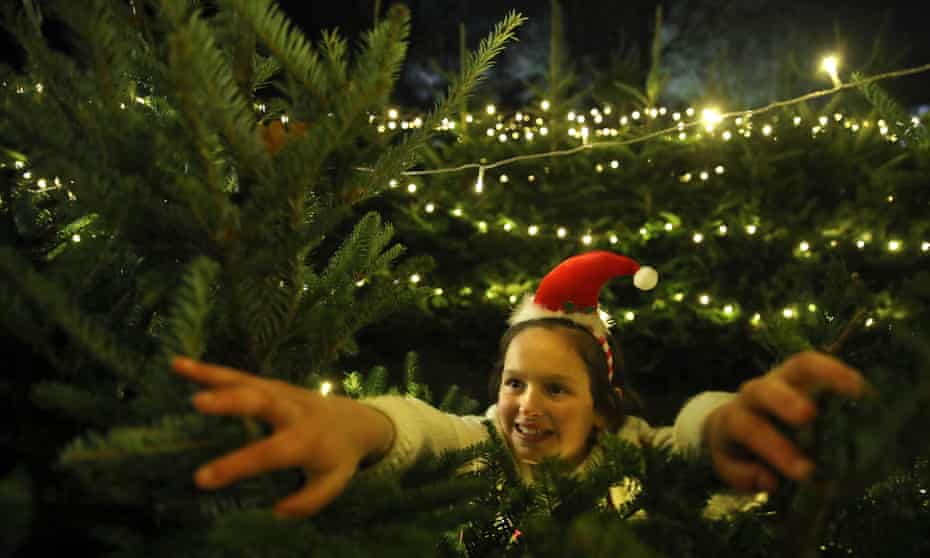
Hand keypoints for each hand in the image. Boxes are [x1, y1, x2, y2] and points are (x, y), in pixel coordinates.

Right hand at [172, 357, 393, 517]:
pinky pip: (239, 376)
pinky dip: (211, 370)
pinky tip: (180, 365)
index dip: (236, 465)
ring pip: (246, 381)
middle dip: (232, 401)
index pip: (268, 453)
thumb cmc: (338, 456)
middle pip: (262, 402)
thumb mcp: (331, 483)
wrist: (357, 421)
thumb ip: (307, 501)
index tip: (202, 479)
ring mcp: (280, 392)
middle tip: (198, 403)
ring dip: (212, 375)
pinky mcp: (271, 384)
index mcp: (305, 440)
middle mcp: (292, 411)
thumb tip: (276, 509)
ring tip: (178, 367)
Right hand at [703, 351, 864, 492]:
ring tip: (802, 471)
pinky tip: (769, 486)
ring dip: (773, 447)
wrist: (728, 434)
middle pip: (765, 389)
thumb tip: (836, 456)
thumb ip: (825, 433)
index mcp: (785, 381)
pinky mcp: (719, 448)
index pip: (804, 365)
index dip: (828, 372)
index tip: (857, 388)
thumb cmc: (782, 423)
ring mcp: (735, 418)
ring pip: (745, 425)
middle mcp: (757, 393)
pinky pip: (731, 463)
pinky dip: (749, 476)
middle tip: (809, 416)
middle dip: (785, 402)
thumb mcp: (804, 420)